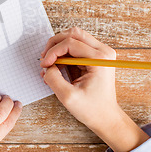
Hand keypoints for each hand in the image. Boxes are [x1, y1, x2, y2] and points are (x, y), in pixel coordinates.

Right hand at [40, 27, 148, 151]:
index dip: (53, 51)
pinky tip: (56, 67)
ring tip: (49, 64)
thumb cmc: (92, 109)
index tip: (44, 64)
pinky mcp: (96, 57)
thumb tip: (46, 66)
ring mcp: (101, 53)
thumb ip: (53, 78)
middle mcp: (103, 51)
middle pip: (73, 34)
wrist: (106, 118)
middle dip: (54, 45)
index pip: (70, 43)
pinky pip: (76, 47)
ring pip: (74, 38)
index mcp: (99, 59)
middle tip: (44, 59)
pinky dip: (63, 55)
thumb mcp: (68, 97)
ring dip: (58, 48)